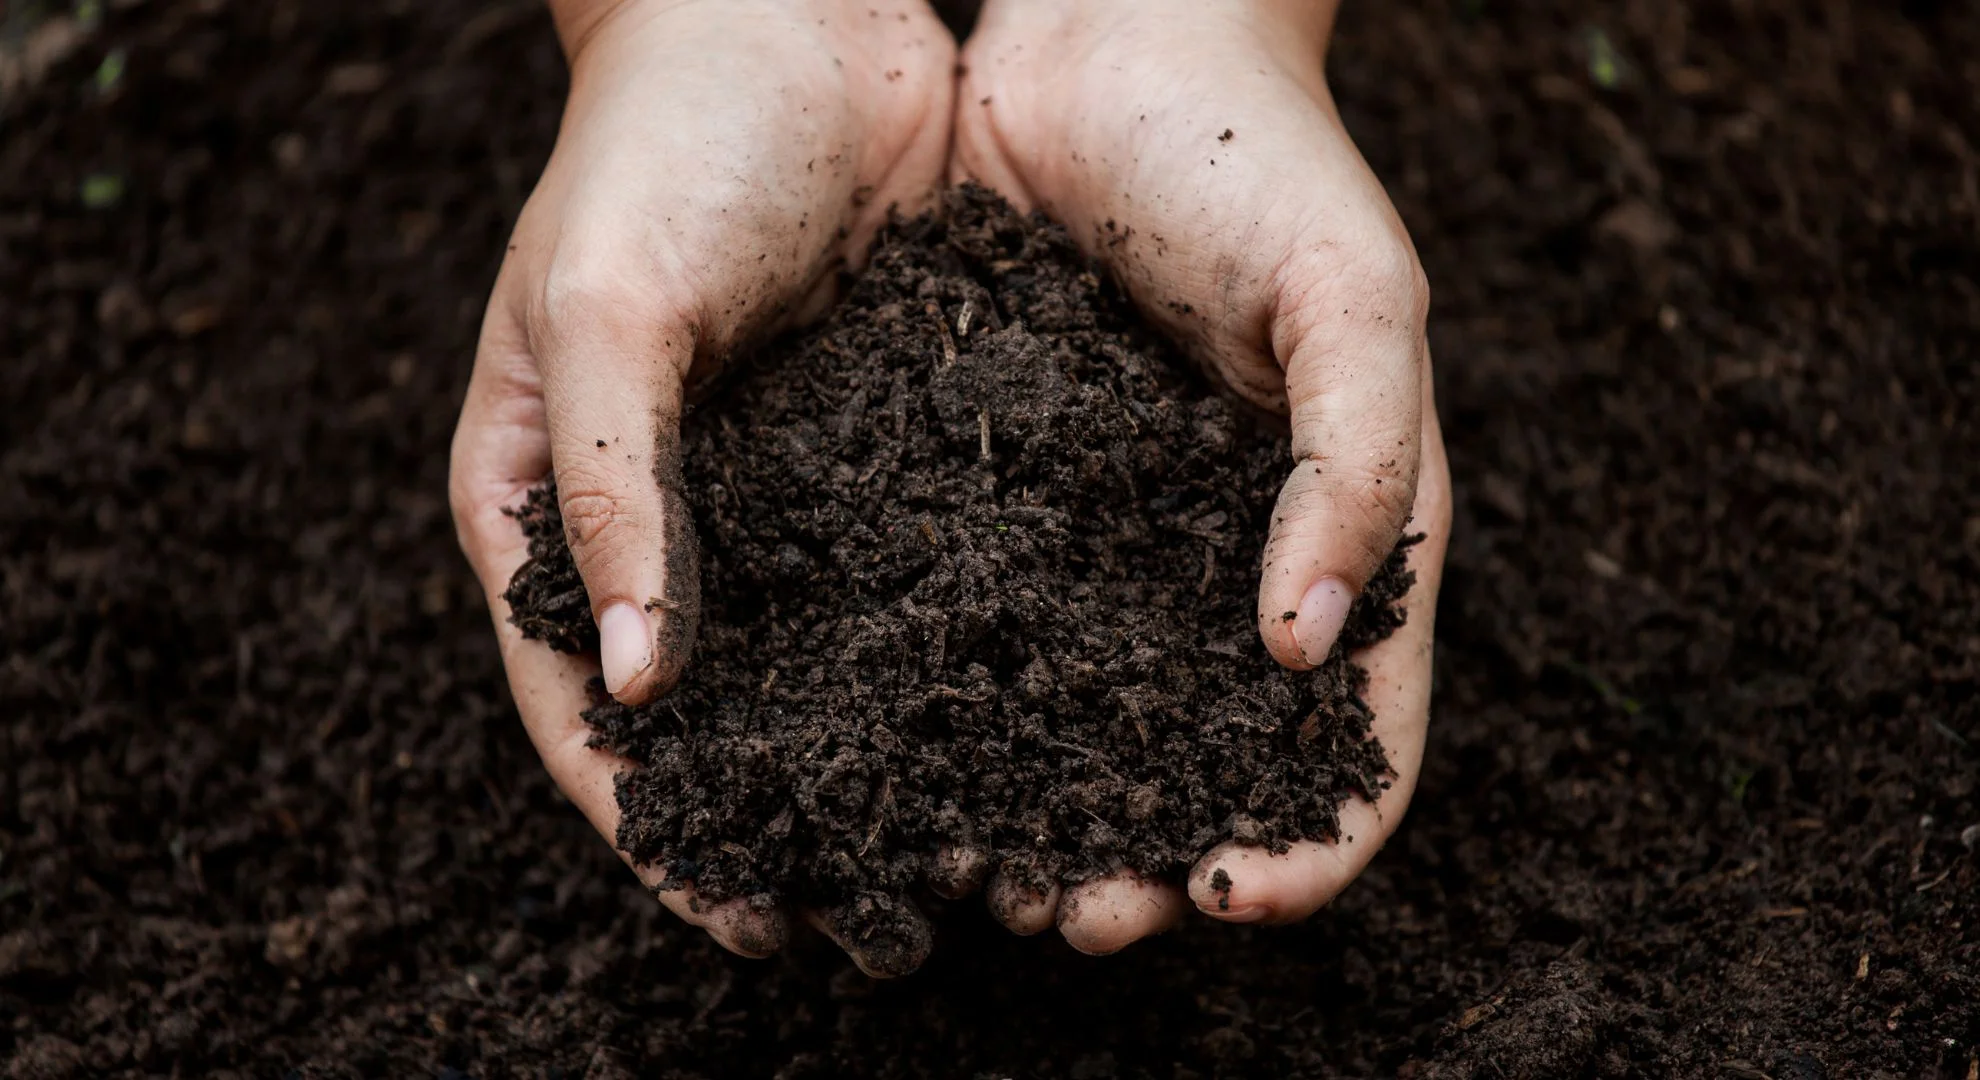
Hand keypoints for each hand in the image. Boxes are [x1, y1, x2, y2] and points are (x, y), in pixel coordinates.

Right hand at [449, 0, 953, 969]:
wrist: (792, 12)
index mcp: (547, 494)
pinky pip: (903, 574)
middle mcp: (660, 513)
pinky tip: (1015, 719)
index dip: (648, 820)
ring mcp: (771, 488)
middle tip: (856, 923)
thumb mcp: (608, 307)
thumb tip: (636, 684)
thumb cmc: (660, 142)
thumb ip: (616, 489)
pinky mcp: (875, 448)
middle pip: (702, 707)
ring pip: (813, 658)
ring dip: (871, 756)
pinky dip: (943, 654)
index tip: (732, 914)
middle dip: (771, 816)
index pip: (577, 700)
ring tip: (951, 854)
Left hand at [953, 0, 1452, 951]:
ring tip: (978, 870)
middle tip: (1076, 917)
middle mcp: (1227, 560)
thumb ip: (1359, 470)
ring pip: (1086, 713)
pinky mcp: (1008, 491)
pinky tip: (899, 745)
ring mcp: (1114, 535)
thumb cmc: (1265, 159)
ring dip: (1045, 808)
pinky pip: (987, 617)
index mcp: (1345, 536)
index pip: (1357, 736)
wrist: (1117, 36)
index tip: (1233, 893)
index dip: (1312, 837)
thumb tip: (1304, 652)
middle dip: (1154, 855)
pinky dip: (959, 699)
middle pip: (1208, 757)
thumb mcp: (1357, 301)